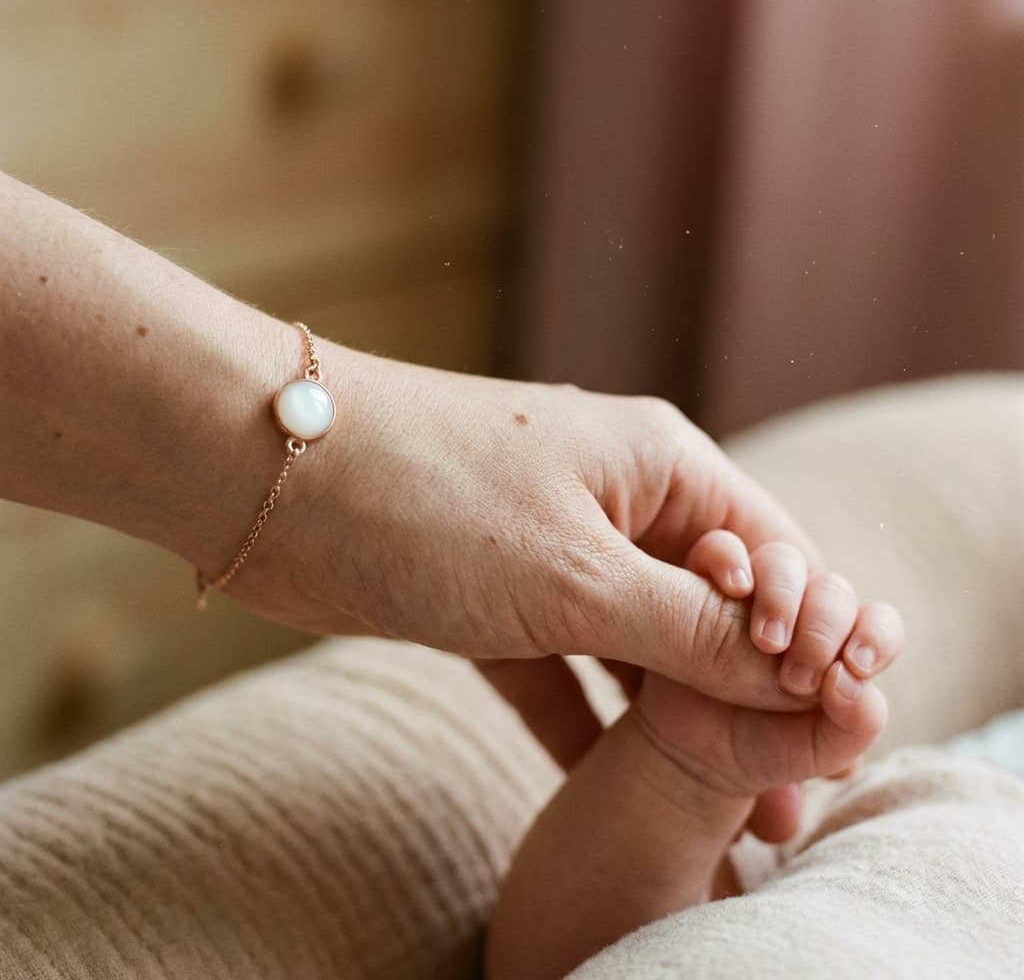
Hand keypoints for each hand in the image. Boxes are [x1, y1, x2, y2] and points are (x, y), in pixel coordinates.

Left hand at [229, 349, 821, 757]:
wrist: (270, 476)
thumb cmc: (432, 501)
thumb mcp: (577, 577)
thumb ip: (691, 628)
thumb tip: (795, 668)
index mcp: (659, 467)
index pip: (775, 553)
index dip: (812, 636)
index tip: (834, 722)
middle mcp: (615, 502)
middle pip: (711, 606)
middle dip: (748, 696)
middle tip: (784, 798)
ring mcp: (552, 549)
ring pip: (635, 643)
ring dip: (671, 719)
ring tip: (722, 813)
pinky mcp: (493, 595)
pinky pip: (560, 665)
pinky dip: (584, 719)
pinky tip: (611, 787)